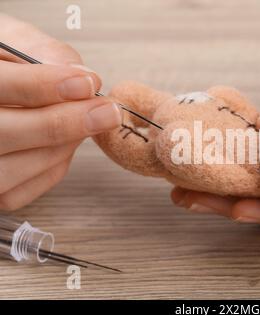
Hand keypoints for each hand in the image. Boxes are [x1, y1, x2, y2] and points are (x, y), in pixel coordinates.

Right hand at [0, 15, 121, 210]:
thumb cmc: (1, 61)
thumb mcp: (12, 39)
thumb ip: (42, 50)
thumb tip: (81, 76)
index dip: (44, 86)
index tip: (87, 82)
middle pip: (5, 133)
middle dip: (64, 122)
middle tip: (107, 112)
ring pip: (16, 167)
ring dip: (64, 145)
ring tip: (91, 121)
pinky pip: (24, 189)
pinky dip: (55, 165)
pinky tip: (68, 142)